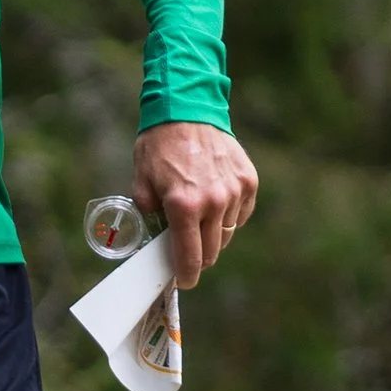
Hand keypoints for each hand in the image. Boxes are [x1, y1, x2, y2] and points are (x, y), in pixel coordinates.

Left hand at [132, 121, 258, 287]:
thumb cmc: (159, 145)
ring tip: (199, 218)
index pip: (190, 257)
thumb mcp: (141, 182)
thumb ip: (149, 214)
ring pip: (227, 234)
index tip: (183, 281)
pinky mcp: (248, 182)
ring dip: (213, 234)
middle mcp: (213, 202)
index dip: (186, 276)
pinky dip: (229, 214)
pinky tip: (214, 201)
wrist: (187, 109)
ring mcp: (234, 192)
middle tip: (187, 251)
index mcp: (183, 205)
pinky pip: (241, 214)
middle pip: (211, 252)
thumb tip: (157, 239)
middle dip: (198, 258)